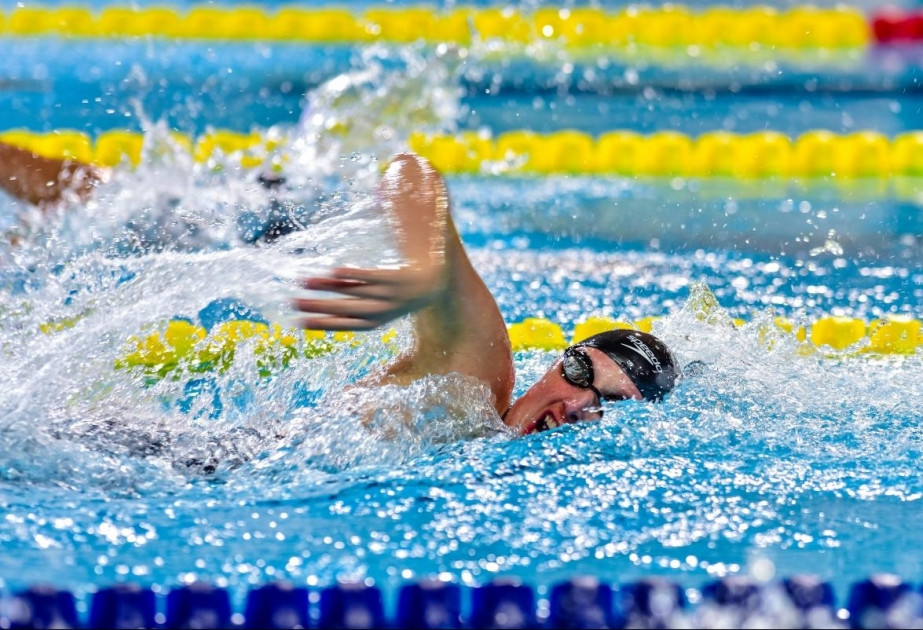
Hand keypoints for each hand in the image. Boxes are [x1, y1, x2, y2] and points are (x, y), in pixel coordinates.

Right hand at [294, 264, 445, 330]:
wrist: (432, 285)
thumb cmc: (397, 298)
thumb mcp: (377, 307)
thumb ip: (352, 303)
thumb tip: (321, 304)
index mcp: (375, 322)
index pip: (344, 324)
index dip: (322, 324)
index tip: (299, 322)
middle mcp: (380, 311)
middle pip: (345, 309)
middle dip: (319, 306)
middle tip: (293, 302)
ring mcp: (388, 295)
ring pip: (354, 292)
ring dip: (328, 288)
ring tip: (305, 282)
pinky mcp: (395, 278)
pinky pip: (371, 276)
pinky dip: (353, 275)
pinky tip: (334, 270)